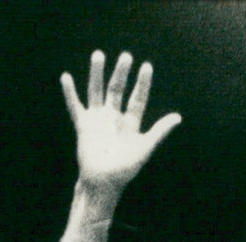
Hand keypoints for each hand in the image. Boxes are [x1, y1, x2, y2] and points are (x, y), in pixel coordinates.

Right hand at [61, 51, 181, 194]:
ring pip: (97, 91)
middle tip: (126, 56)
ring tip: (99, 55)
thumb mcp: (145, 147)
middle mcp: (114, 118)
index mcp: (130, 123)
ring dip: (97, 73)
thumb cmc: (125, 169)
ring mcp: (98, 120)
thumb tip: (178, 117)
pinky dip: (70, 93)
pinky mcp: (83, 125)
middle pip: (117, 89)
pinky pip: (75, 105)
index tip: (147, 66)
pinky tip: (66, 77)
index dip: (142, 83)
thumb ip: (160, 131)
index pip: (138, 98)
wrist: (103, 183)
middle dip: (121, 73)